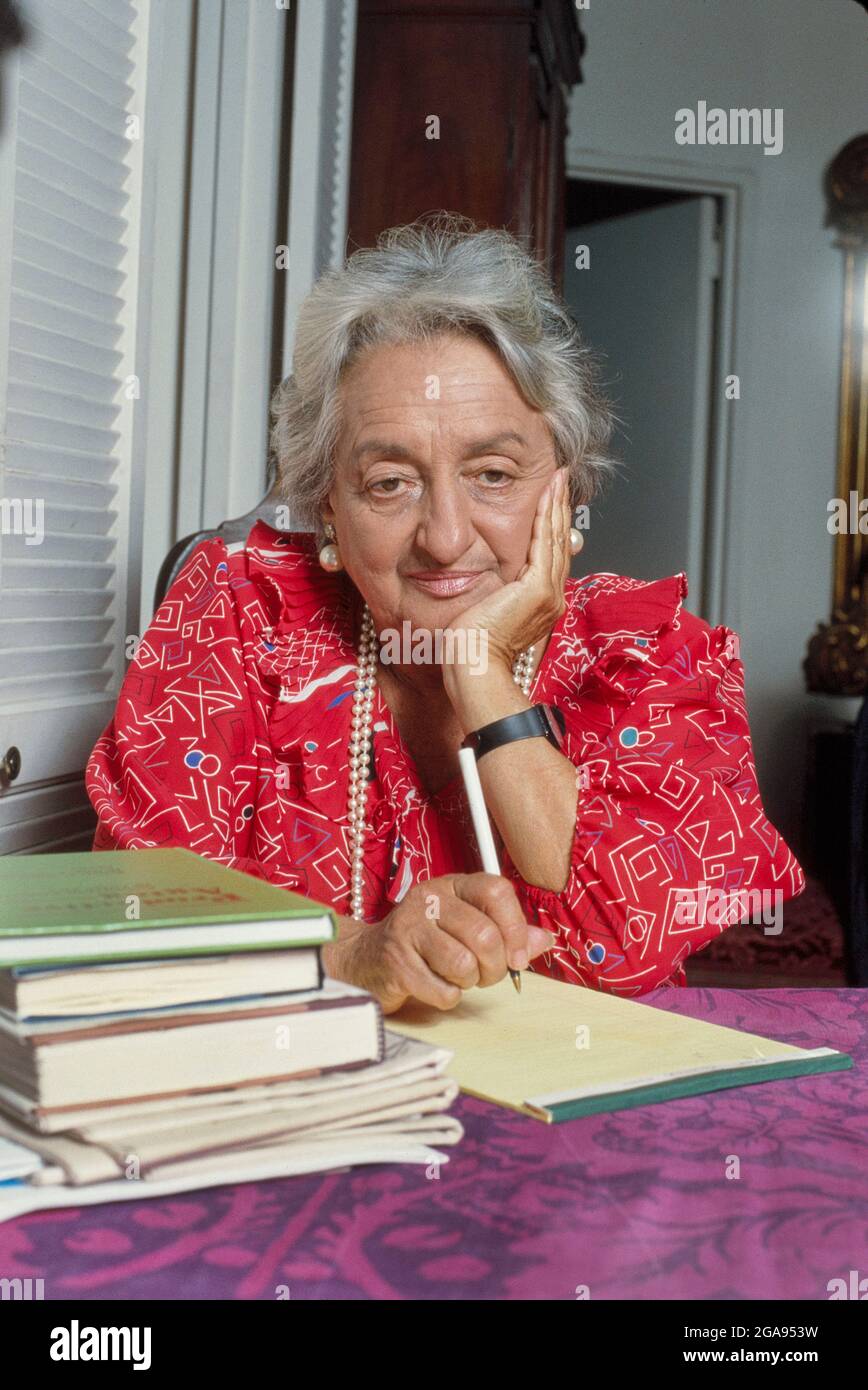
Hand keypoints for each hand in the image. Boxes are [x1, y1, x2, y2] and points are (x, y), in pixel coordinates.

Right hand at [324, 873, 555, 1013]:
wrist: (364, 960)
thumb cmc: (423, 944)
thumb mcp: (464, 927)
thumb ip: (505, 932)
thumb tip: (543, 941)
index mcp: (450, 885)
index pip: (495, 891)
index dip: (515, 927)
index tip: (517, 956)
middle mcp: (427, 900)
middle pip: (483, 933)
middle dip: (493, 966)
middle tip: (484, 975)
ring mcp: (407, 929)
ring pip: (463, 964)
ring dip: (468, 982)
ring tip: (456, 978)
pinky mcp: (395, 962)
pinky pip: (442, 990)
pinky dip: (447, 997)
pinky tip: (434, 986)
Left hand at [443, 467, 571, 678]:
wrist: (474, 663)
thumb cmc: (473, 645)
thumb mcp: (489, 609)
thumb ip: (497, 591)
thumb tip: (494, 578)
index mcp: (541, 604)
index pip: (551, 556)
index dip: (553, 526)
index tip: (552, 500)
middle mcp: (552, 598)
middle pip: (559, 544)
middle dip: (560, 508)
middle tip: (562, 479)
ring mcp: (548, 594)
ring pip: (556, 540)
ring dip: (557, 506)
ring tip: (559, 480)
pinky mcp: (538, 590)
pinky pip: (544, 544)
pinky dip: (547, 517)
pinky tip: (547, 495)